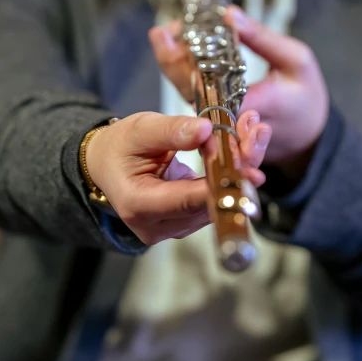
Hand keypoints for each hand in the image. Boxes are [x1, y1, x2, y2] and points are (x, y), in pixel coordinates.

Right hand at [85, 110, 270, 245]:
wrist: (106, 166)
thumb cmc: (120, 147)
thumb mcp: (140, 129)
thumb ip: (172, 130)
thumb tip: (205, 130)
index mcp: (138, 204)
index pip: (188, 201)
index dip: (221, 187)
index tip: (249, 173)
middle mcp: (153, 226)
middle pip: (207, 207)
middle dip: (235, 176)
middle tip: (255, 142)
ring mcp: (168, 231)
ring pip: (214, 209)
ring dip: (234, 180)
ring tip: (247, 143)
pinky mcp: (181, 227)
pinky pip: (211, 208)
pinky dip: (225, 185)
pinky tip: (237, 161)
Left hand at [150, 7, 329, 180]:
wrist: (307, 136)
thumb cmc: (305, 96)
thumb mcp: (295, 60)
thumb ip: (262, 40)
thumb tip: (228, 14)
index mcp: (246, 105)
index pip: (204, 84)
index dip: (180, 60)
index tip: (171, 33)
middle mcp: (226, 118)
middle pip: (188, 90)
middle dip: (171, 58)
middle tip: (163, 29)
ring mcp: (219, 121)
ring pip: (188, 93)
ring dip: (175, 63)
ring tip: (169, 32)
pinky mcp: (217, 119)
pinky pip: (196, 95)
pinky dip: (186, 70)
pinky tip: (183, 47)